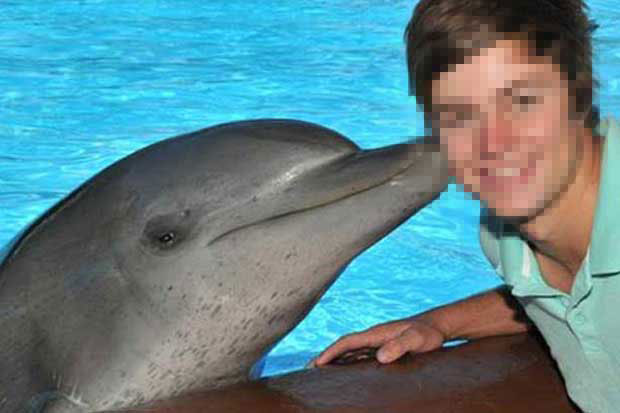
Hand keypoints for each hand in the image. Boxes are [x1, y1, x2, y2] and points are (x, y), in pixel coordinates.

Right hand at [309, 315, 445, 366]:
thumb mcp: (417, 340)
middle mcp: (373, 337)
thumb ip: (400, 346)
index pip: (347, 342)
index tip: (316, 363)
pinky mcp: (383, 348)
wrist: (437, 326)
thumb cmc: (428, 333)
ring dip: (334, 360)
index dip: (330, 352)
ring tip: (319, 374)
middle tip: (307, 371)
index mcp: (376, 333)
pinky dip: (347, 362)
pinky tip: (344, 373)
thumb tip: (380, 357)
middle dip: (325, 357)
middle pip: (343, 347)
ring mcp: (377, 342)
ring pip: (350, 351)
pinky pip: (359, 356)